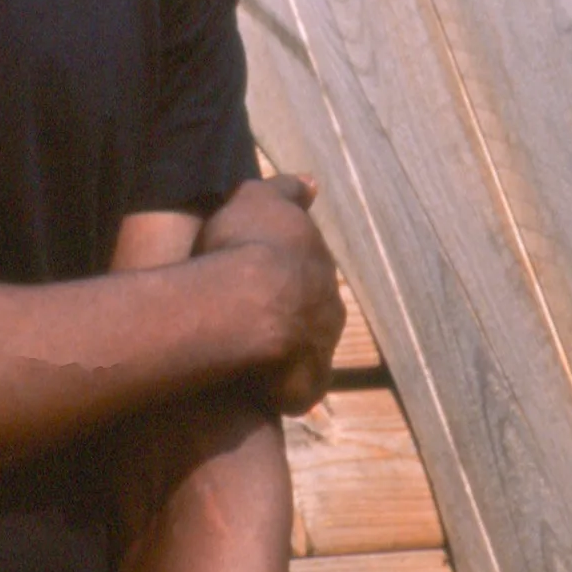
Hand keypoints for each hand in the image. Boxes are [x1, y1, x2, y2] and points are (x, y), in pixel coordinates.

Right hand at [197, 175, 344, 414]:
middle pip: (311, 310)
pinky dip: (277, 389)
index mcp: (319, 264)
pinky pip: (293, 390)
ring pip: (305, 350)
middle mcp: (330, 307)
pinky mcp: (305, 388)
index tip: (254, 271)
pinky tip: (249, 386)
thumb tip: (313, 182)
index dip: (280, 269)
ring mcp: (321, 350)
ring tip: (242, 352)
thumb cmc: (243, 245)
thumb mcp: (258, 199)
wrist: (242, 305)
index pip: (306, 267)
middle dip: (287, 312)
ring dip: (282, 351)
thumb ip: (287, 190)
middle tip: (246, 313)